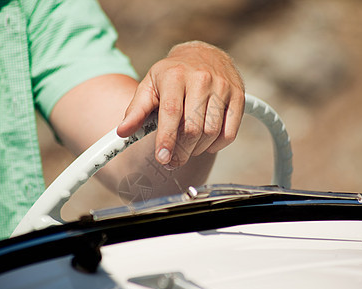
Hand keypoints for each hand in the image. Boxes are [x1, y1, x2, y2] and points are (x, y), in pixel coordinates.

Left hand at [117, 41, 244, 168]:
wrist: (203, 54)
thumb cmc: (172, 74)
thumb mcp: (150, 86)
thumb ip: (136, 110)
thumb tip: (122, 133)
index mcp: (175, 76)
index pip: (172, 112)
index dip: (167, 139)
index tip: (162, 159)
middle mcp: (201, 79)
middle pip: (193, 127)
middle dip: (181, 151)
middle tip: (172, 161)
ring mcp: (223, 87)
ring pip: (212, 132)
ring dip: (197, 149)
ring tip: (187, 149)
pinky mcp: (238, 96)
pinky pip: (230, 133)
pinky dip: (217, 146)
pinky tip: (205, 143)